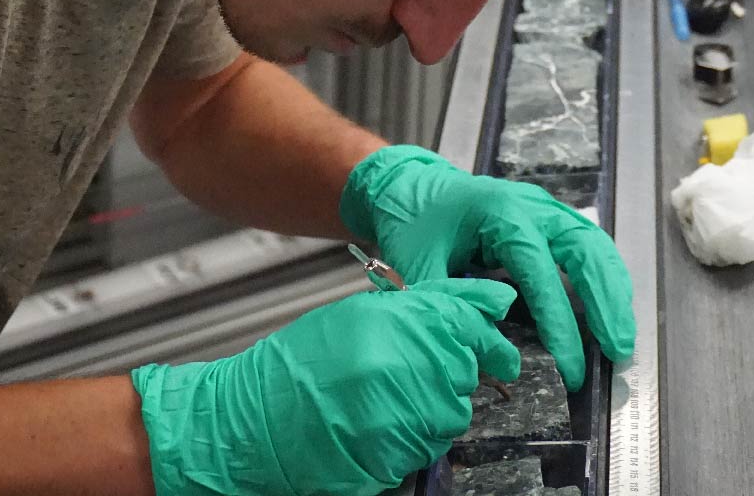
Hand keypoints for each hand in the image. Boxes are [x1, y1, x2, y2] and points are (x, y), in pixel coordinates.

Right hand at [131, 280, 520, 495]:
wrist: (257, 420)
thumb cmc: (297, 367)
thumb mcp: (355, 316)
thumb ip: (418, 306)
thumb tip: (484, 301)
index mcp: (390, 320)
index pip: (464, 318)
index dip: (486, 330)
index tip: (497, 341)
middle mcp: (403, 362)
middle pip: (465, 364)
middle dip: (451, 368)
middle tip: (415, 371)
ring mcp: (404, 410)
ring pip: (456, 406)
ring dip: (436, 403)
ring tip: (390, 398)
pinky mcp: (402, 451)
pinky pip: (436, 441)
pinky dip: (420, 433)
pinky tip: (384, 421)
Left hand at [339, 145, 635, 388]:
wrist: (406, 184)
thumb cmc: (410, 222)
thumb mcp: (416, 265)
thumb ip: (450, 304)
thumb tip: (488, 350)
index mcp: (498, 213)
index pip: (541, 273)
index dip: (560, 322)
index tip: (572, 366)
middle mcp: (530, 206)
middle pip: (585, 252)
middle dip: (606, 305)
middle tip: (618, 353)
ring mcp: (543, 208)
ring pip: (595, 246)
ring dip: (613, 291)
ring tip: (621, 339)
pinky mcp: (548, 216)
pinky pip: (588, 245)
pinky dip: (604, 276)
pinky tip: (610, 309)